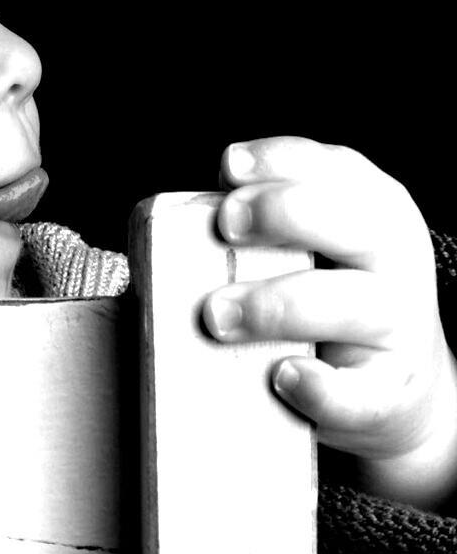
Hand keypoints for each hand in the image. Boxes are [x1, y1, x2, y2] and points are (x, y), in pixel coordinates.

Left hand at [202, 136, 456, 510]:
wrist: (398, 387)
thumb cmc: (321, 295)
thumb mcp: (305, 244)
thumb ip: (251, 224)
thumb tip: (156, 234)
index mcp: (368, 205)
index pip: (330, 166)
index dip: (278, 161)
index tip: (228, 168)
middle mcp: (391, 256)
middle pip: (350, 221)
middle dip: (282, 213)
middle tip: (225, 225)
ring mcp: (398, 327)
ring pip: (351, 305)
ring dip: (277, 305)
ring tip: (217, 316)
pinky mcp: (391, 393)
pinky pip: (360, 392)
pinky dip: (322, 386)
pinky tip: (285, 376)